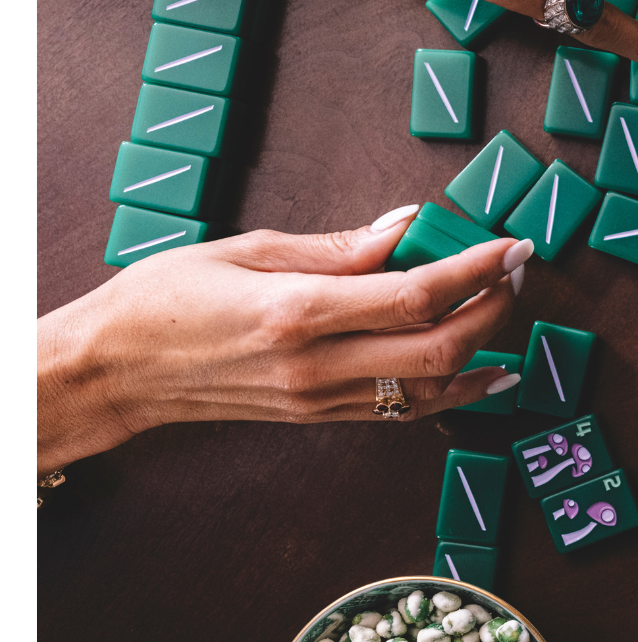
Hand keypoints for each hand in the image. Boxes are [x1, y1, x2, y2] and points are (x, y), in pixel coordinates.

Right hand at [37, 207, 526, 470]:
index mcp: (299, 312)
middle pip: (440, 348)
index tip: (511, 246)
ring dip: (486, 349)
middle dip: (495, 307)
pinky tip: (487, 367)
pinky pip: (404, 410)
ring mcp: (320, 400)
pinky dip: (455, 390)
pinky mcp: (320, 417)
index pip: (417, 295)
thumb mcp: (250, 250)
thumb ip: (339, 245)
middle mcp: (317, 365)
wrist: (114, 371)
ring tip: (508, 306)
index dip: (477, 271)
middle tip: (518, 269)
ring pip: (432, 389)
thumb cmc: (166, 298)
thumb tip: (409, 224)